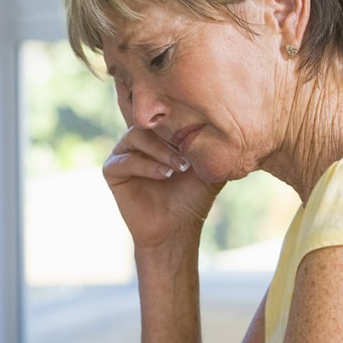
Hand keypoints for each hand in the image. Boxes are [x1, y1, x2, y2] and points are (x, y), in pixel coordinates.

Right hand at [104, 126, 222, 248]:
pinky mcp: (112, 171)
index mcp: (159, 135)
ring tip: (178, 167)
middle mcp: (139, 140)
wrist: (177, 228)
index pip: (164, 114)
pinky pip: (124, 160)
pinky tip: (165, 175)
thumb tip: (230, 122)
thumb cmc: (193, 197)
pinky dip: (145, 166)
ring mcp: (123, 154)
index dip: (180, 118)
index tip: (199, 132)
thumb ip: (213, 145)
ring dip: (160, 150)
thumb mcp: (208, 167)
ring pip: (135, 136)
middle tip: (189, 157)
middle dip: (171, 136)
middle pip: (149, 122)